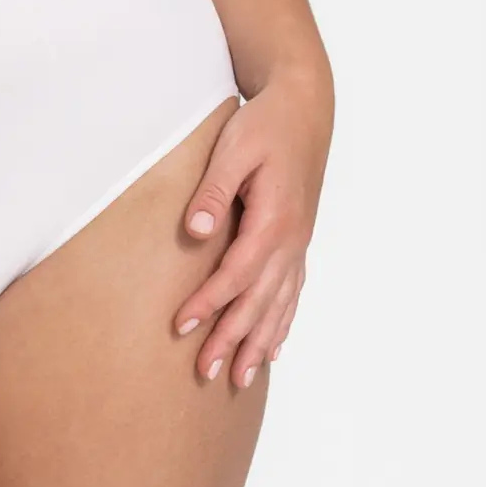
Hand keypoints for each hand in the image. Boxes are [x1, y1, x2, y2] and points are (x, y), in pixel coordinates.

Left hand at [172, 67, 333, 387]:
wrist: (304, 108)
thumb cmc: (264, 125)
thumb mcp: (233, 149)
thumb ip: (212, 192)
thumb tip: (193, 233)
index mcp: (274, 220)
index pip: (237, 275)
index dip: (209, 303)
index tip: (182, 325)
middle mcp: (291, 240)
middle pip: (259, 301)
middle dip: (232, 339)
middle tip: (206, 371)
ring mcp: (299, 243)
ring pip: (279, 305)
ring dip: (259, 342)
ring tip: (241, 377)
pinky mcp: (298, 238)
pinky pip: (292, 291)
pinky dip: (282, 322)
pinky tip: (274, 345)